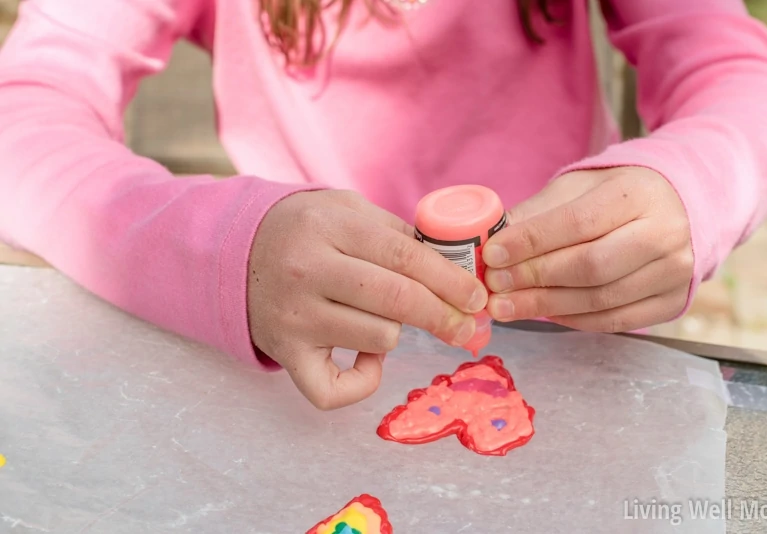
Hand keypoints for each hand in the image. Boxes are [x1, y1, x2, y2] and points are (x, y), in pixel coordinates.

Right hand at [247, 190, 486, 409]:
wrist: (236, 251)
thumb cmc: (306, 230)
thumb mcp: (347, 211)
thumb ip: (396, 233)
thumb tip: (456, 267)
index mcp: (329, 228)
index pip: (404, 257)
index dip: (450, 280)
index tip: (477, 297)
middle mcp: (306, 271)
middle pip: (396, 300)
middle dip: (445, 316)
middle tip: (468, 326)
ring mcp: (293, 316)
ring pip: (378, 338)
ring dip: (396, 332)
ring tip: (382, 318)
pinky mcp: (285, 352)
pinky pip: (333, 389)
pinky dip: (362, 383)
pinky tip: (367, 359)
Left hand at [482, 167, 692, 331]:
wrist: (672, 208)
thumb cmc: (612, 197)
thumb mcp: (575, 190)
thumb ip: (536, 214)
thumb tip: (489, 242)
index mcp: (638, 194)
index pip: (578, 223)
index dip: (531, 242)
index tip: (493, 254)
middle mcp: (665, 233)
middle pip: (591, 266)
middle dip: (534, 278)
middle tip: (494, 286)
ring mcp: (674, 273)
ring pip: (600, 299)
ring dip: (544, 305)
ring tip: (505, 306)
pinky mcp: (672, 302)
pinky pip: (613, 320)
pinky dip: (571, 319)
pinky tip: (541, 313)